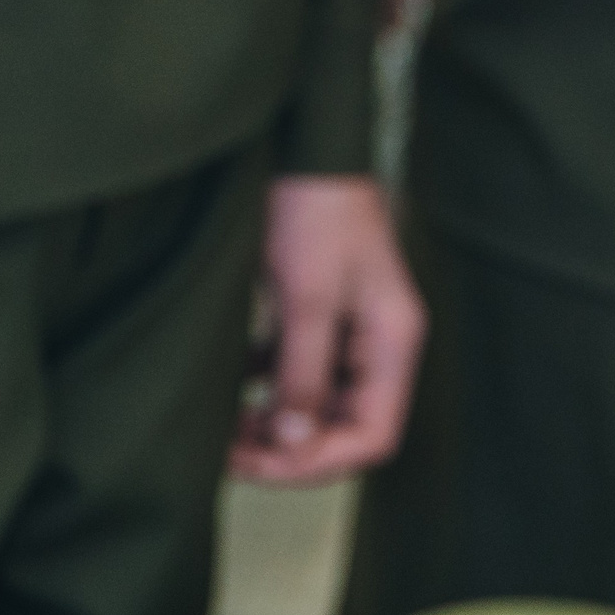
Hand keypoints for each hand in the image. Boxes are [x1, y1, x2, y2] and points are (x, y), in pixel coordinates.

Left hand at [228, 176, 426, 485]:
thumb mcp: (308, 297)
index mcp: (395, 346)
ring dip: (270, 424)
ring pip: (315, 408)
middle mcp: (377, 351)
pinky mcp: (317, 322)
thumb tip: (292, 442)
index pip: (373, 437)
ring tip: (219, 425)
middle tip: (225, 450)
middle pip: (342, 430)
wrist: (307, 151)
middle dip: (286, 448)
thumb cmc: (318, 214)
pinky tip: (223, 384)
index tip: (258, 462)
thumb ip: (303, 372)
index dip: (318, 461)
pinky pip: (293, 375)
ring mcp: (348, 338)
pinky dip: (260, 388)